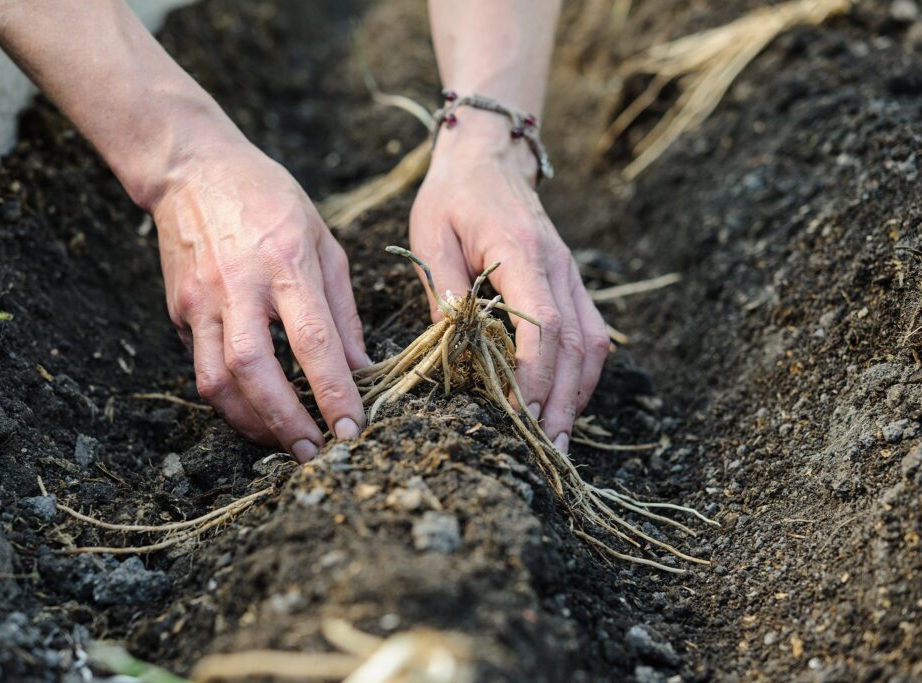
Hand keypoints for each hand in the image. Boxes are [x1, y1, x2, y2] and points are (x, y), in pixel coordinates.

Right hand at [149, 127, 369, 461]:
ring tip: (282, 441)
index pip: (312, 340)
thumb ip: (342, 309)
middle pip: (254, 370)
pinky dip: (228, 397)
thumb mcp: (323, 241)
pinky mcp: (179, 310)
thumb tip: (360, 368)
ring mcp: (202, 300)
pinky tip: (254, 406)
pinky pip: (201, 366)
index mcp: (286, 262)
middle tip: (313, 453)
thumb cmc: (269, 199)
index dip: (333, 391)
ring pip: (216, 380)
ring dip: (250, 421)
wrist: (192, 169)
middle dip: (285, 421)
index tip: (352, 428)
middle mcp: (239, 285)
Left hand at [409, 109, 609, 452]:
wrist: (490, 158)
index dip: (534, 373)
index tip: (519, 413)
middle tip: (546, 449)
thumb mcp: (430, 236)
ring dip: (578, 394)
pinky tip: (566, 402)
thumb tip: (456, 342)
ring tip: (558, 439)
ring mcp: (572, 275)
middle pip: (576, 344)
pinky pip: (591, 333)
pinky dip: (583, 373)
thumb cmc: (452, 197)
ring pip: (592, 343)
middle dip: (561, 401)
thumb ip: (445, 289)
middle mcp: (558, 267)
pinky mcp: (571, 283)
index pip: (542, 323)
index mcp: (522, 253)